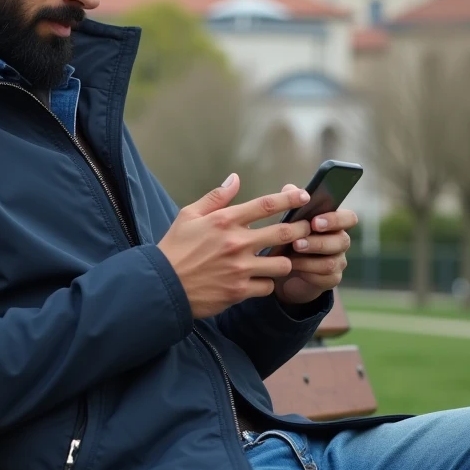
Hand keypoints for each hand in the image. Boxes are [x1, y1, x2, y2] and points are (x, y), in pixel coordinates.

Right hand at [158, 174, 312, 318]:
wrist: (163, 286)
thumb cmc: (175, 248)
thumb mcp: (189, 215)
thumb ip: (216, 197)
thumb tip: (235, 178)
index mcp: (225, 221)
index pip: (266, 205)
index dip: (290, 199)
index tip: (305, 197)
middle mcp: (236, 243)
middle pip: (283, 233)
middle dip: (301, 230)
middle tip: (307, 229)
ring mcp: (240, 268)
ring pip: (282, 263)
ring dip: (285, 260)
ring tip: (281, 259)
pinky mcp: (239, 291)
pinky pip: (268, 287)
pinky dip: (267, 283)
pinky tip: (261, 280)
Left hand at [273, 183, 355, 305]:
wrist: (287, 269)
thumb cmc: (292, 237)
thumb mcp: (290, 221)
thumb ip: (293, 203)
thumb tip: (290, 188)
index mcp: (335, 223)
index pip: (349, 218)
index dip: (335, 219)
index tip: (315, 221)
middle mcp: (341, 242)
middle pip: (342, 241)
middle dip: (318, 241)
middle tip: (298, 241)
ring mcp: (338, 262)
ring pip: (332, 262)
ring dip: (310, 258)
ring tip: (291, 254)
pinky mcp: (331, 280)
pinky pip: (324, 278)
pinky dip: (307, 272)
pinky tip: (292, 267)